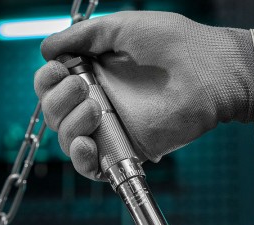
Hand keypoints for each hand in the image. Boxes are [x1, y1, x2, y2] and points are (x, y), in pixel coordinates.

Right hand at [34, 11, 253, 179]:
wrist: (209, 71)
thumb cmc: (173, 44)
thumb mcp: (123, 28)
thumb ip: (84, 37)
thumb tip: (45, 48)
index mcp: (96, 74)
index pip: (54, 86)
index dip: (46, 82)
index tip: (57, 70)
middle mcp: (100, 102)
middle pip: (55, 115)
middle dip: (57, 102)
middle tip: (82, 86)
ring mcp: (114, 128)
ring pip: (68, 141)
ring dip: (69, 125)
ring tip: (95, 108)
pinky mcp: (130, 150)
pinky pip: (95, 168)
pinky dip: (82, 160)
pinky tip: (87, 144)